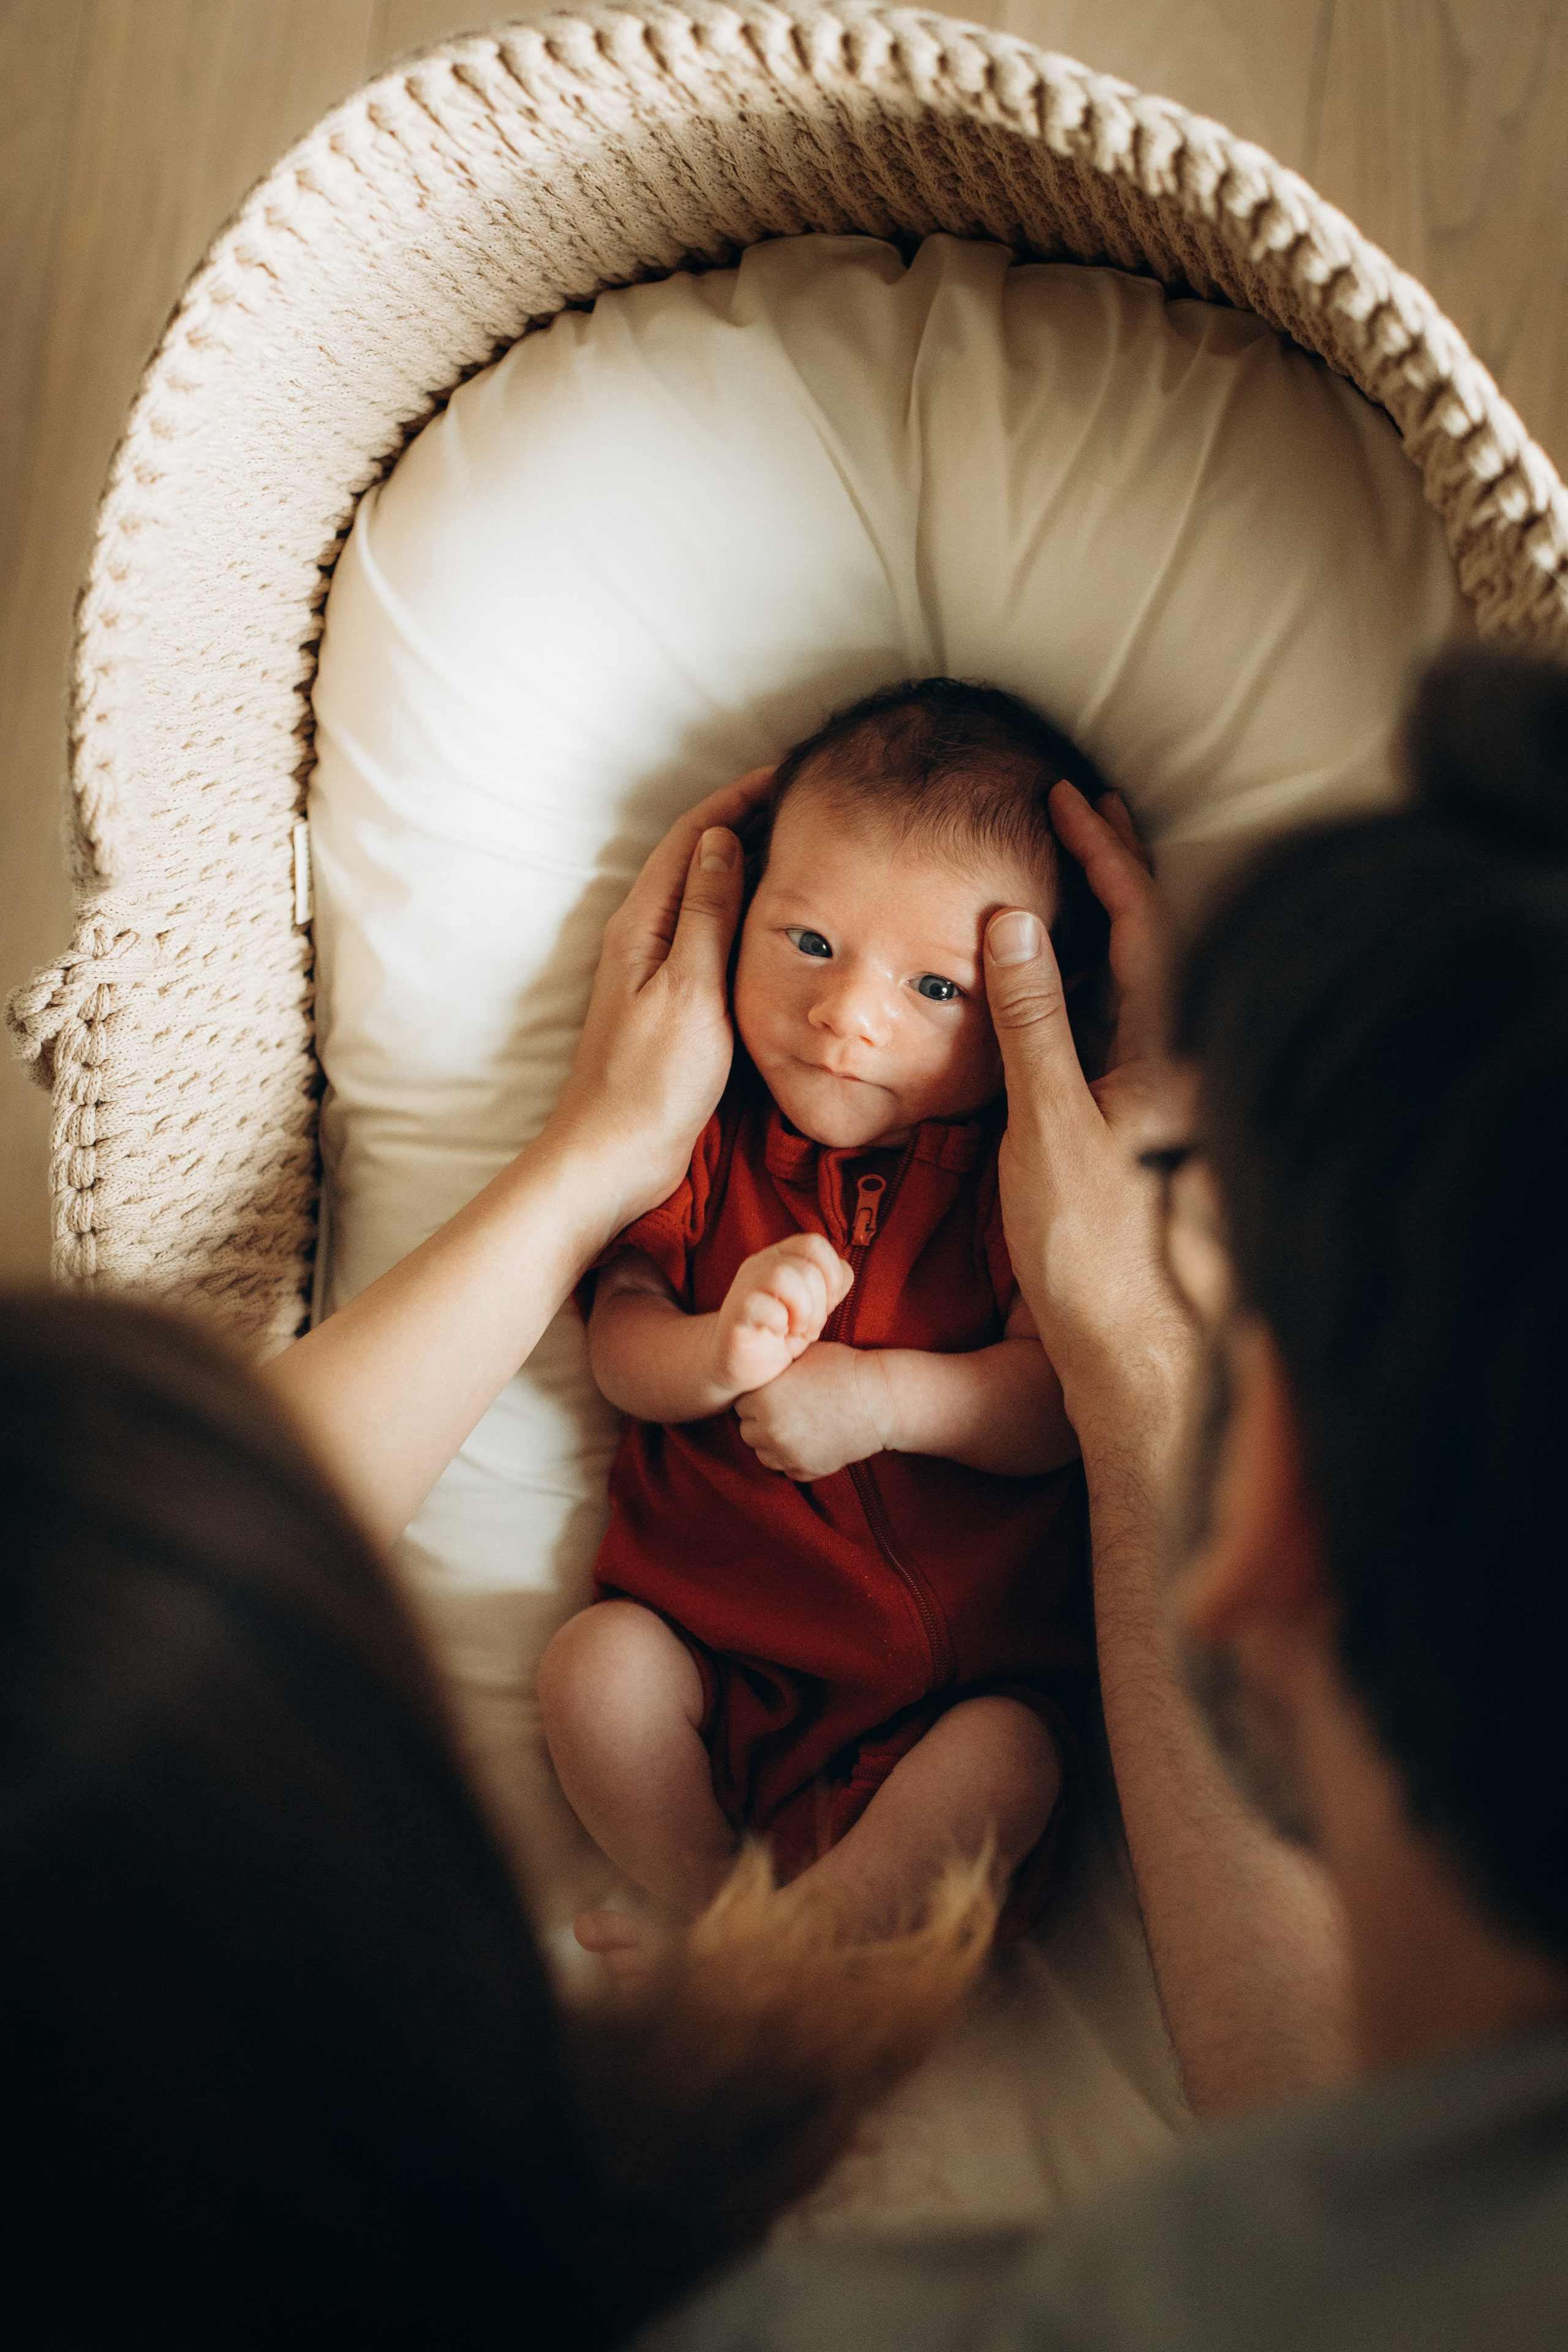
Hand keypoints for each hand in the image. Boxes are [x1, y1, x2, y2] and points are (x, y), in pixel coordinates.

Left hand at [542, 768, 775, 1237]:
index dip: (739, 798)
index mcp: (643, 925)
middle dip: (748, 820)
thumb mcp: (690, 991)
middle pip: (698, 856)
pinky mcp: (672, 1001)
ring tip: (807, 846)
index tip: (789, 774)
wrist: (614, 1158)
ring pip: (706, 894)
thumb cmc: (650, 1084)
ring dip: (749, 864)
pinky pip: (711, 935)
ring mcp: (656, 969)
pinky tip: (781, 922)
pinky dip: (745, 913)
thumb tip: (722, 841)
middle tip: (810, 803)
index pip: (693, 835)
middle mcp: (644, 937)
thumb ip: (708, 915)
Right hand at [713, 1237, 852, 1398]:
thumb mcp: (815, 1307)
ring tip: (798, 1331)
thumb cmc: (783, 1332)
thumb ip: (832, 1286)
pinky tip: (777, 1333)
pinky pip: (762, 1305)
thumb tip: (843, 1273)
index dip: (831, 1275)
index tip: (827, 1305)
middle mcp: (762, 1263)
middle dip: (820, 1304)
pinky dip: (779, 1322)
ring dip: (803, 1311)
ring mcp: (745, 1285)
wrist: (744, 1363)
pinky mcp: (736, 1312)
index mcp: (783, 1255)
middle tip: (811, 1329)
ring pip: (784, 1277)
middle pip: (806, 1267)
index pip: (815, 1244)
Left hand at [735, 1342, 888, 1479]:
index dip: (756, 1398)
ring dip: (773, 1444)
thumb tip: (760, 1367)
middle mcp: (768, 1429)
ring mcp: (786, 1453)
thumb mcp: (802, 1356)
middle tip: (786, 1410)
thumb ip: (775, 1369)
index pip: (740, 1405)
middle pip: (747, 1431)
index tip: (774, 1393)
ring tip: (797, 1427)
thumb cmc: (843, 1369)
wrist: (878, 1399)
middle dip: (761, 1422)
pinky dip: (793, 1459)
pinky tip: (810, 1441)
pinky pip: (786, 1470)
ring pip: (763, 1454)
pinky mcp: (805, 1470)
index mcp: (762, 1398)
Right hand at [985, 782, 1193, 1449]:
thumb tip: (1012, 920)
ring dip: (1092, 921)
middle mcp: (1172, 1064)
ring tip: (1058, 864)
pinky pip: (1107, 1027)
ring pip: (1127, 983)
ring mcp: (1153, 1093)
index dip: (1103, 852)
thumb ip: (1031, 1020)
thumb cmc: (1091, 1249)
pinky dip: (1077, 980)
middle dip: (1109, 870)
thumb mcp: (1047, 1124)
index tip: (1065, 797)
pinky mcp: (1128, 1125)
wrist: (1124, 1349)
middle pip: (1147, 941)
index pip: (1140, 923)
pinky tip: (1045, 967)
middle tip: (1076, 807)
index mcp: (1166, 1053)